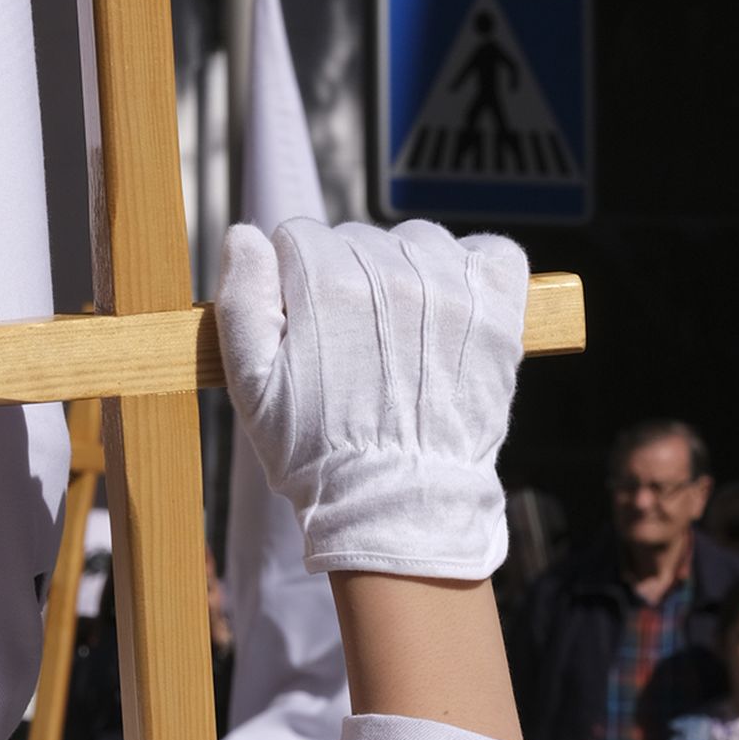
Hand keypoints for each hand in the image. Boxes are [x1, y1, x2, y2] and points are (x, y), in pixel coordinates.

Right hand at [216, 216, 526, 579]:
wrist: (398, 503)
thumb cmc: (317, 450)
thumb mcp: (251, 384)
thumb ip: (240, 300)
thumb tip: (243, 236)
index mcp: (326, 282)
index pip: (299, 237)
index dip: (292, 280)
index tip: (302, 324)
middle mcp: (392, 273)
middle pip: (356, 238)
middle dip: (344, 277)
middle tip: (349, 343)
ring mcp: (451, 289)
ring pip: (416, 241)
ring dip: (404, 271)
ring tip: (399, 331)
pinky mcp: (498, 311)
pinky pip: (491, 252)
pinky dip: (473, 269)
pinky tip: (452, 307)